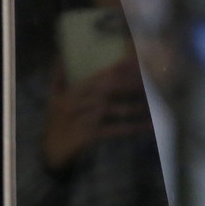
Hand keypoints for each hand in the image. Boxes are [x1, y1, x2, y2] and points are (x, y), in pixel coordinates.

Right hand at [41, 55, 152, 172]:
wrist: (52, 149)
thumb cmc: (55, 120)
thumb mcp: (53, 97)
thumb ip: (58, 76)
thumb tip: (61, 56)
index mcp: (71, 92)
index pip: (96, 77)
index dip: (115, 69)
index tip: (133, 61)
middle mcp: (78, 103)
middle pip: (107, 90)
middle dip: (128, 83)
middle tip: (148, 79)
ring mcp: (85, 119)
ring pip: (112, 110)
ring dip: (133, 105)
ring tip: (152, 101)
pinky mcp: (91, 135)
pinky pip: (114, 130)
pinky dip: (132, 128)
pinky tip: (148, 126)